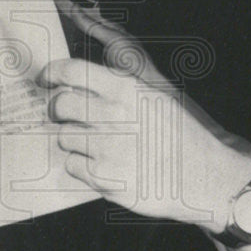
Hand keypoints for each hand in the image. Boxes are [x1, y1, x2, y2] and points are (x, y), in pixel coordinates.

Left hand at [39, 58, 250, 228]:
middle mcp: (113, 115)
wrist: (206, 175)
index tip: (44, 79)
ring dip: (72, 139)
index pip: (71, 71)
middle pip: (59, 105)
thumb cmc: (182, 135)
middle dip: (55, 109)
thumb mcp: (156, 96)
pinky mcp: (105, 179)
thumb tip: (77, 82)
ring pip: (64, 137)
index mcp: (126, 89)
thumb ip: (118, 87)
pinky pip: (73, 166)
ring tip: (93, 143)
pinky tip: (102, 163)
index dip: (51, 73)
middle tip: (60, 114)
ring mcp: (107, 149)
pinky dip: (81, 165)